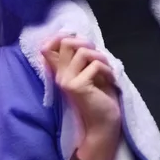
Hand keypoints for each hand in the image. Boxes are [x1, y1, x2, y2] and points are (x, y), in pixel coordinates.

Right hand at [42, 35, 120, 159]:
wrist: (104, 122)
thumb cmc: (100, 96)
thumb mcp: (90, 71)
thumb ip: (82, 57)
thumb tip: (78, 36)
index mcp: (61, 71)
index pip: (48, 47)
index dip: (61, 36)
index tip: (79, 39)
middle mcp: (60, 75)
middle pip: (66, 42)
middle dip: (87, 43)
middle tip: (99, 57)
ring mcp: (67, 81)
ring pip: (83, 51)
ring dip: (101, 57)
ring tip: (107, 69)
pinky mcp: (77, 87)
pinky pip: (95, 65)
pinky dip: (108, 69)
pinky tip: (110, 80)